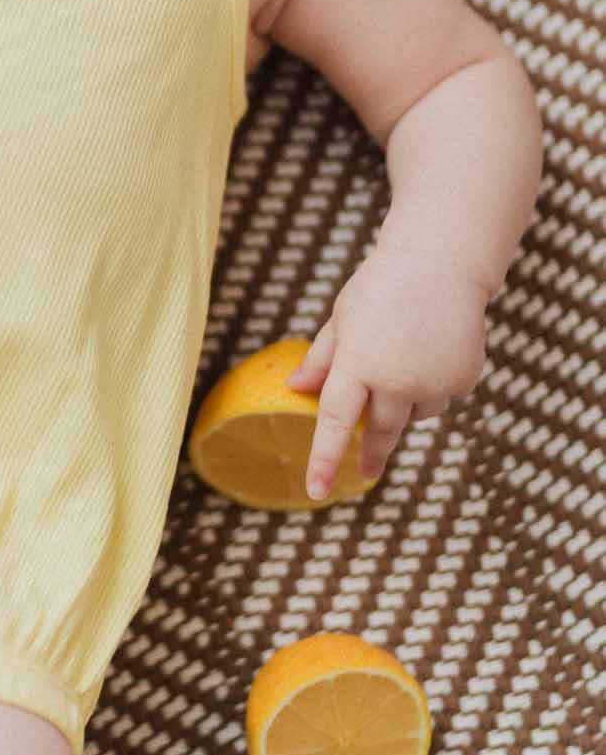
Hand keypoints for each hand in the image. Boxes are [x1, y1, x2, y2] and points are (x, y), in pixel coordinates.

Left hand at [285, 249, 488, 499]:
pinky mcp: (461, 381)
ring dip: (404, 403)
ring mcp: (432, 383)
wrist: (441, 263)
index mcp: (357, 363)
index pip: (336, 422)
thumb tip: (292, 389)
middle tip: (364, 470)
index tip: (316, 490)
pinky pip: (441, 399)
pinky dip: (433, 386)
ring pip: (413, 415)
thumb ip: (321, 359)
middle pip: (380, 432)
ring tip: (406, 355)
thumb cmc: (381, 287)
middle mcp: (396, 380)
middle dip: (370, 453)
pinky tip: (432, 350)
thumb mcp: (342, 318)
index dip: (325, 459)